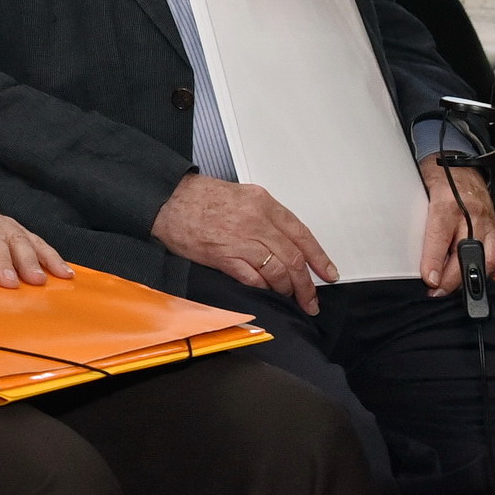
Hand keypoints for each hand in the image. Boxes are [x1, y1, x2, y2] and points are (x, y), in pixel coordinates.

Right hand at [151, 173, 336, 313]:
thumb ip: (265, 216)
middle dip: (306, 284)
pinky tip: (267, 292)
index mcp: (263, 203)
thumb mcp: (241, 195)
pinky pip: (254, 279)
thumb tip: (285, 242)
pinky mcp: (224, 257)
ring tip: (289, 299)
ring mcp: (240, 240)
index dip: (319, 257)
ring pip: (278, 271)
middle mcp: (256, 221)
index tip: (328, 274)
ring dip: (287, 289)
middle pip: (293, 258)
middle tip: (311, 299)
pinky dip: (264, 288)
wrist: (166, 200)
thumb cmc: (198, 197)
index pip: (301, 234)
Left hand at [417, 154, 494, 294]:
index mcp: (447, 201)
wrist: (459, 159)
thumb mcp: (418, 191)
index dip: (434, 261)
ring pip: (487, 258)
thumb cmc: (435, 175)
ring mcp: (488, 220)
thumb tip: (409, 249)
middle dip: (452, 278)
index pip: (440, 236)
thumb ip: (417, 219)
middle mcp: (471, 212)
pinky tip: (474, 278)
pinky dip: (486, 270)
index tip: (429, 279)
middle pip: (466, 253)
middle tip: (436, 291)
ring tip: (453, 289)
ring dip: (470, 278)